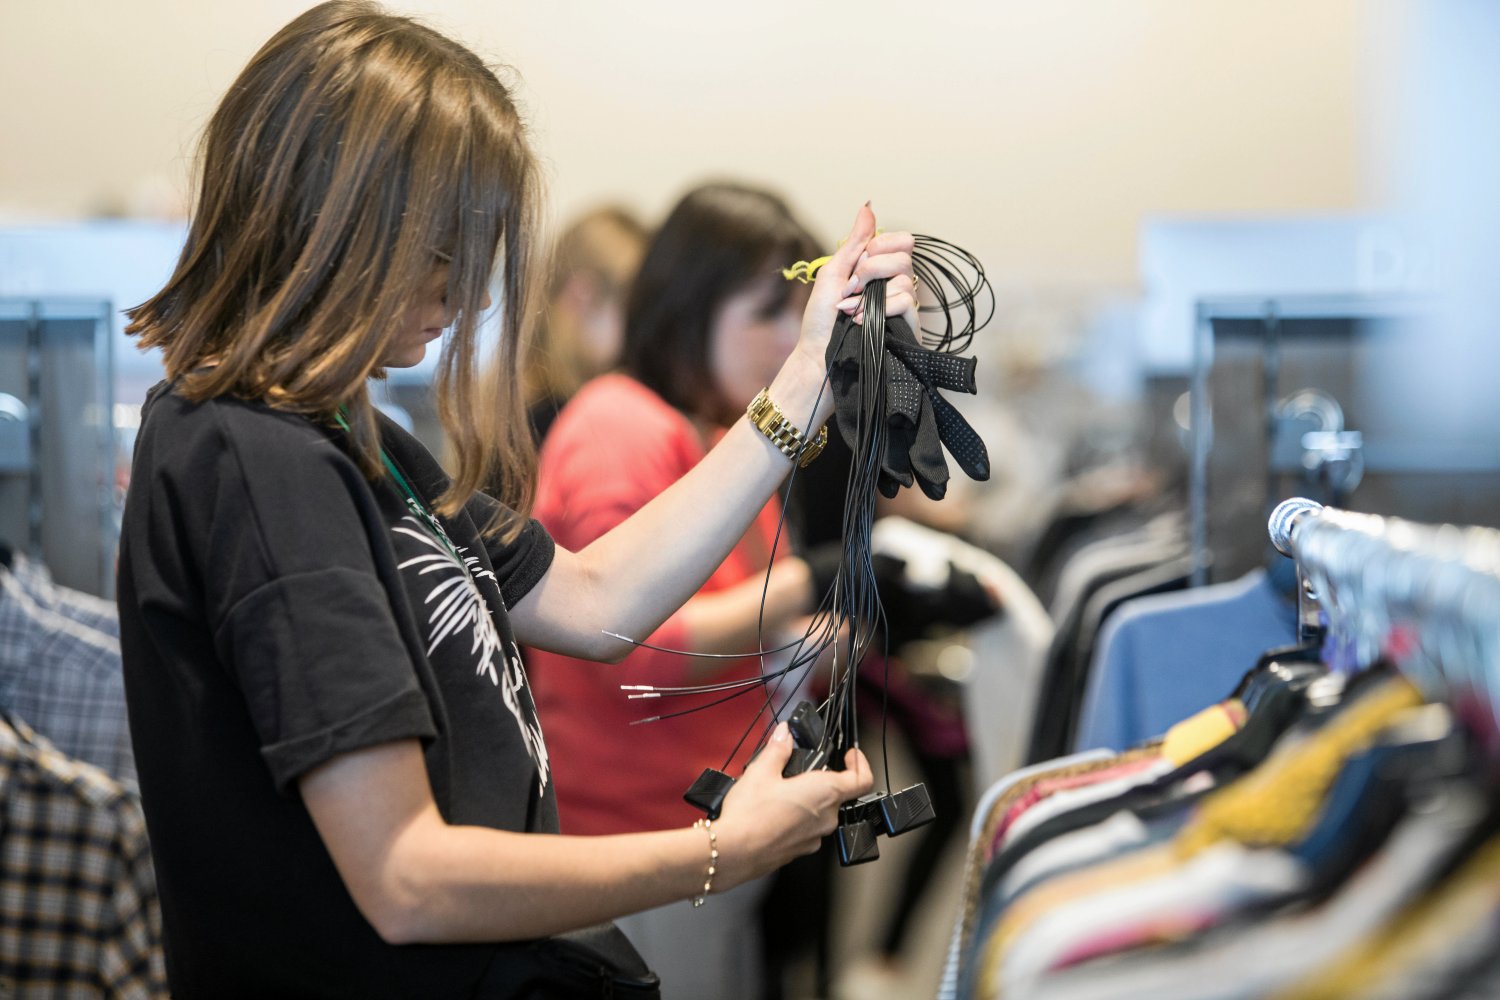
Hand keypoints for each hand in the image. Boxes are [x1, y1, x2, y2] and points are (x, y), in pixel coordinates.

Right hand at [711, 722, 872, 888]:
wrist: (733, 853)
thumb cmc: (750, 815)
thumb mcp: (761, 771)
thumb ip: (778, 749)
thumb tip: (785, 734)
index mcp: (825, 793)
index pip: (862, 779)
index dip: (860, 763)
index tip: (850, 755)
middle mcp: (827, 818)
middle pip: (838, 794)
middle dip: (821, 779)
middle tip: (799, 769)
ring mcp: (814, 838)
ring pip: (821, 811)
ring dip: (808, 799)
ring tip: (780, 790)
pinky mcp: (800, 850)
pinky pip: (807, 828)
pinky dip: (797, 816)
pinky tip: (773, 811)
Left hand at [796, 204, 916, 368]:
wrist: (819, 356)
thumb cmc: (822, 319)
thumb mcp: (833, 273)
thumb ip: (855, 242)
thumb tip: (868, 206)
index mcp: (879, 270)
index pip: (902, 241)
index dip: (881, 245)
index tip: (859, 262)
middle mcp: (894, 285)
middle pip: (905, 255)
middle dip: (872, 268)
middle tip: (851, 286)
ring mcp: (901, 306)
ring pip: (905, 278)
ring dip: (870, 292)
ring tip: (850, 309)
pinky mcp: (906, 326)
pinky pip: (906, 301)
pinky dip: (880, 308)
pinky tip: (859, 320)